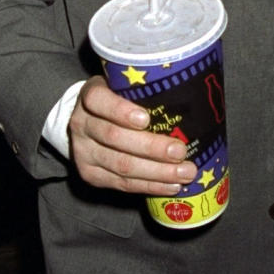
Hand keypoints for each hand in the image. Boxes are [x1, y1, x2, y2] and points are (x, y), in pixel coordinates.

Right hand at [67, 76, 196, 194]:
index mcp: (89, 96)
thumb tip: (192, 98)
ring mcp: (83, 152)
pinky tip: (171, 185)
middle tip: (180, 151)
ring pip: (120, 164)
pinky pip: (122, 184)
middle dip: (151, 147)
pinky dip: (150, 186)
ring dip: (157, 172)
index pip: (98, 99)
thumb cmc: (118, 101)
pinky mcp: (90, 174)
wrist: (89, 123)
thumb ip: (146, 92)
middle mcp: (81, 124)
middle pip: (114, 137)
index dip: (120, 110)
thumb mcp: (123, 88)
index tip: (146, 118)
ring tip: (184, 173)